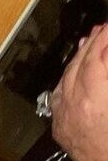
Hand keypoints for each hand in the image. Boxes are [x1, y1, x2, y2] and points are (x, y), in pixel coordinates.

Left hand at [49, 22, 107, 160]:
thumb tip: (106, 56)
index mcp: (94, 101)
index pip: (95, 58)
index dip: (104, 39)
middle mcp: (73, 109)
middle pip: (77, 66)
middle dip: (91, 44)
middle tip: (103, 30)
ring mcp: (63, 120)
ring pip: (65, 80)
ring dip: (78, 60)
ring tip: (90, 45)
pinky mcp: (60, 130)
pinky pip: (58, 98)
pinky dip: (66, 81)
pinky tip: (74, 73)